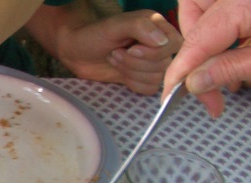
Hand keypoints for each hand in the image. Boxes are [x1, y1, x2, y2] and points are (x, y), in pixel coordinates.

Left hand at [55, 10, 181, 95]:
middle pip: (164, 64)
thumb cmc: (94, 34)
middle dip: (134, 63)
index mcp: (158, 26)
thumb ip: (140, 27)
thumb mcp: (116, 25)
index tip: (131, 49)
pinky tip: (120, 73)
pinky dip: (132, 84)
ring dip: (130, 72)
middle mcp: (159, 44)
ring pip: (156, 78)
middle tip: (115, 53)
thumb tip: (162, 41)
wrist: (77, 52)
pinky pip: (149, 89)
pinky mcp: (143, 78)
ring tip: (115, 59)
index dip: (152, 52)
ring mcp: (152, 63)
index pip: (173, 45)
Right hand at [165, 0, 250, 116]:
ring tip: (218, 77)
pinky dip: (218, 38)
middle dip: (190, 55)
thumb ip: (233, 70)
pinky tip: (231, 62)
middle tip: (204, 90)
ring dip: (200, 44)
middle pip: (193, 17)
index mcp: (248, 2)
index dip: (180, 71)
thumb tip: (194, 81)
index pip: (196, 39)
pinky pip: (221, 14)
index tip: (171, 97)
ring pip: (202, 13)